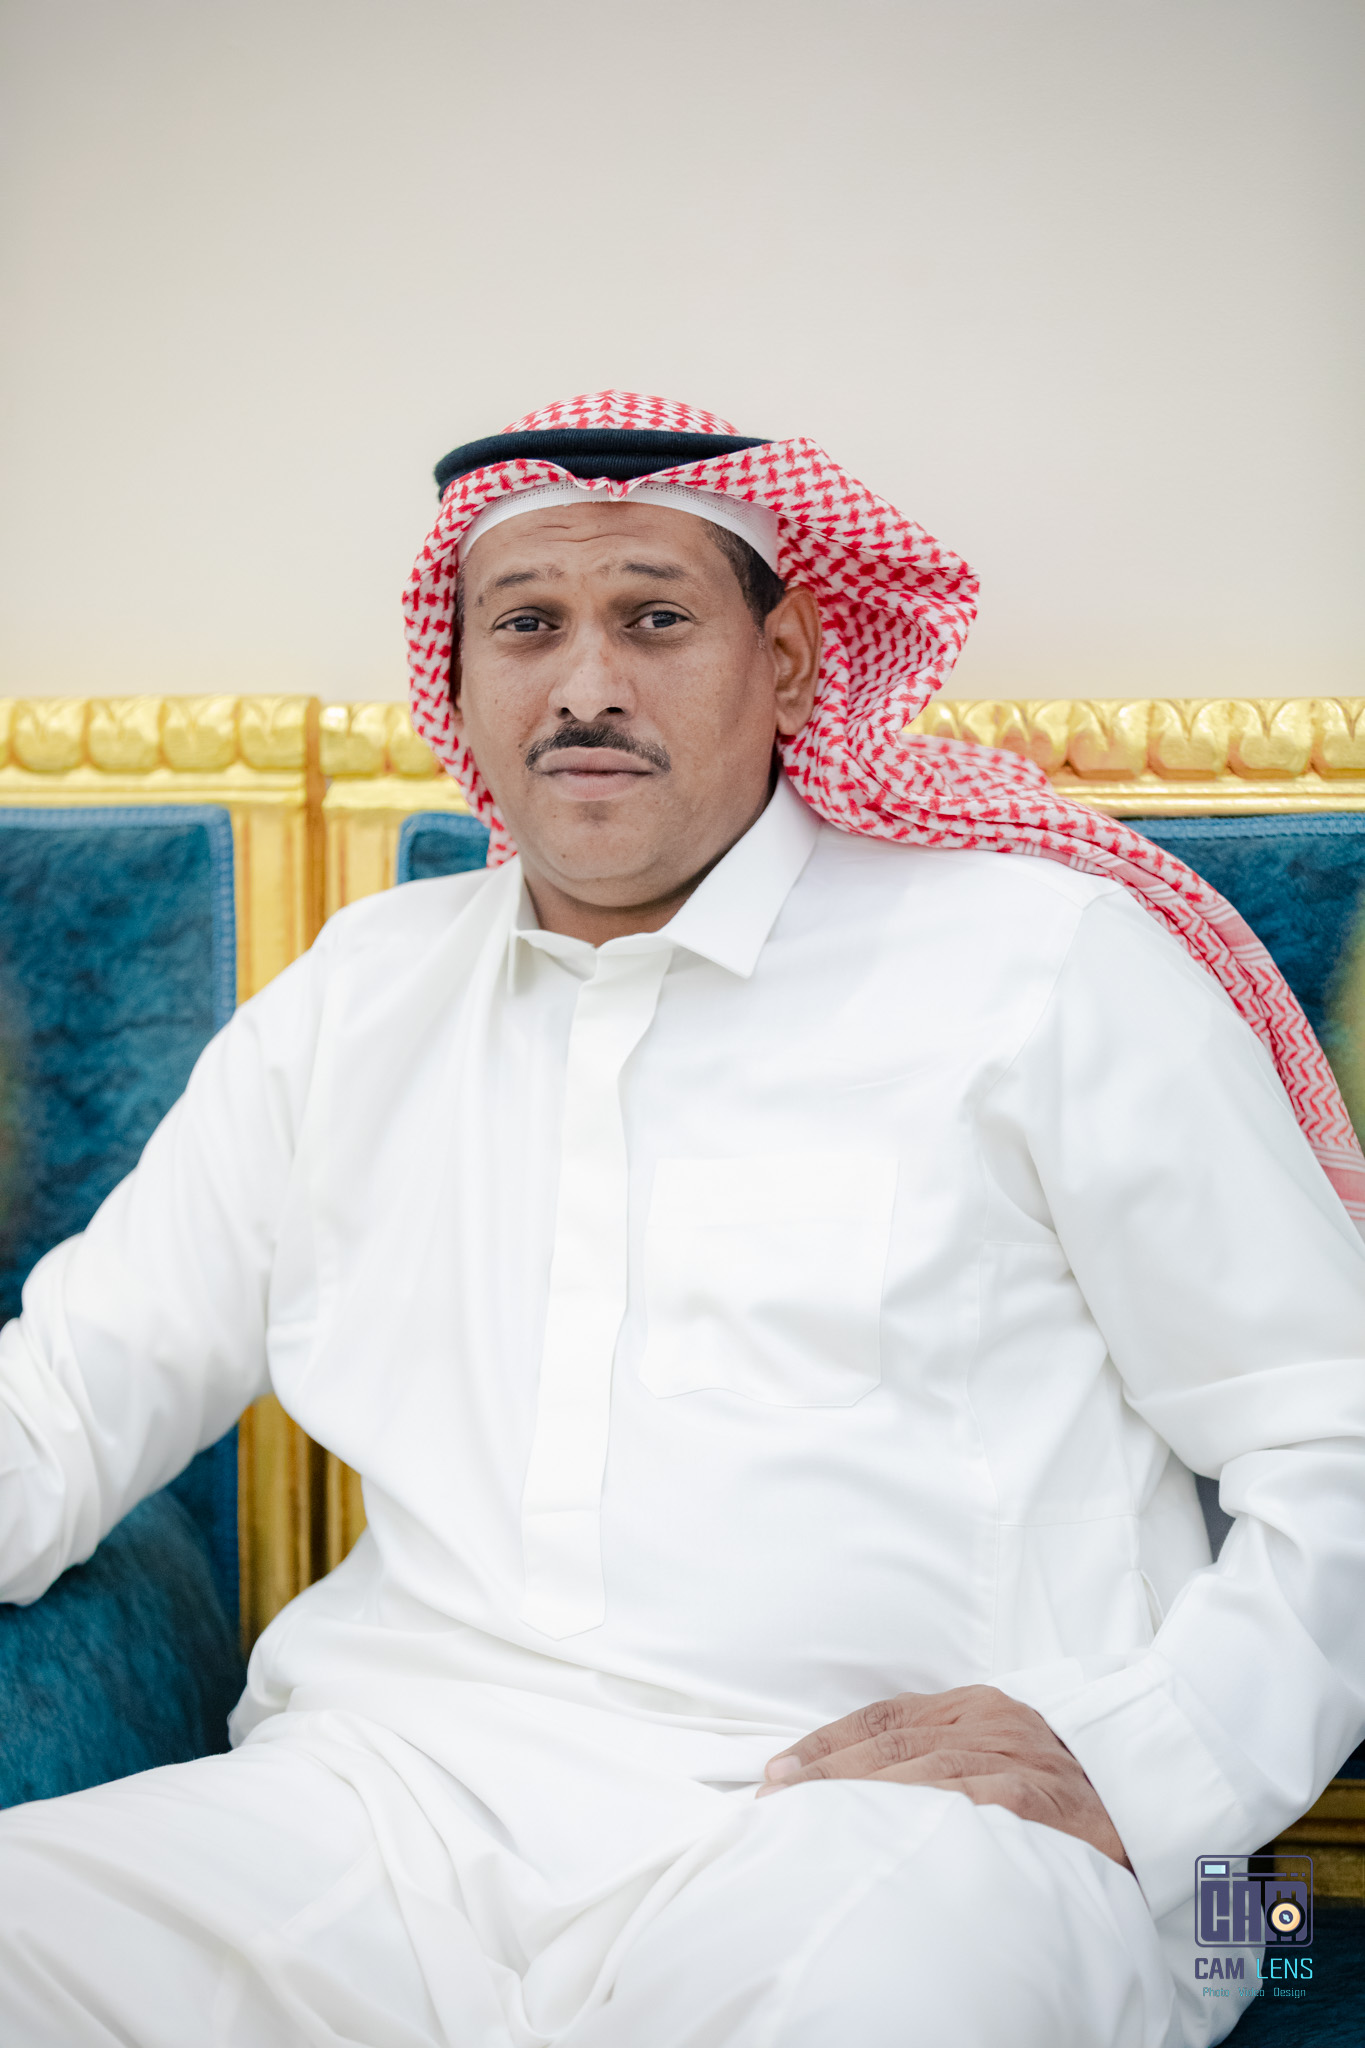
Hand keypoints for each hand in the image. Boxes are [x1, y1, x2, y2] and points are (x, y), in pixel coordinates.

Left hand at [758, 1683, 1131, 1871]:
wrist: (1158, 1781)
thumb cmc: (1072, 1781)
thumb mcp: (1004, 1749)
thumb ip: (948, 1757)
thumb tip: (869, 1790)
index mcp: (976, 1707)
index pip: (884, 1718)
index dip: (825, 1743)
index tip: (777, 1773)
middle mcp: (990, 1723)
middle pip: (891, 1744)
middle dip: (826, 1771)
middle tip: (775, 1801)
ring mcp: (1015, 1760)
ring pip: (921, 1771)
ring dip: (859, 1796)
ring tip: (810, 1824)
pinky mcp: (1040, 1800)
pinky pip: (972, 1803)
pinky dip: (925, 1814)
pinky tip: (888, 1833)